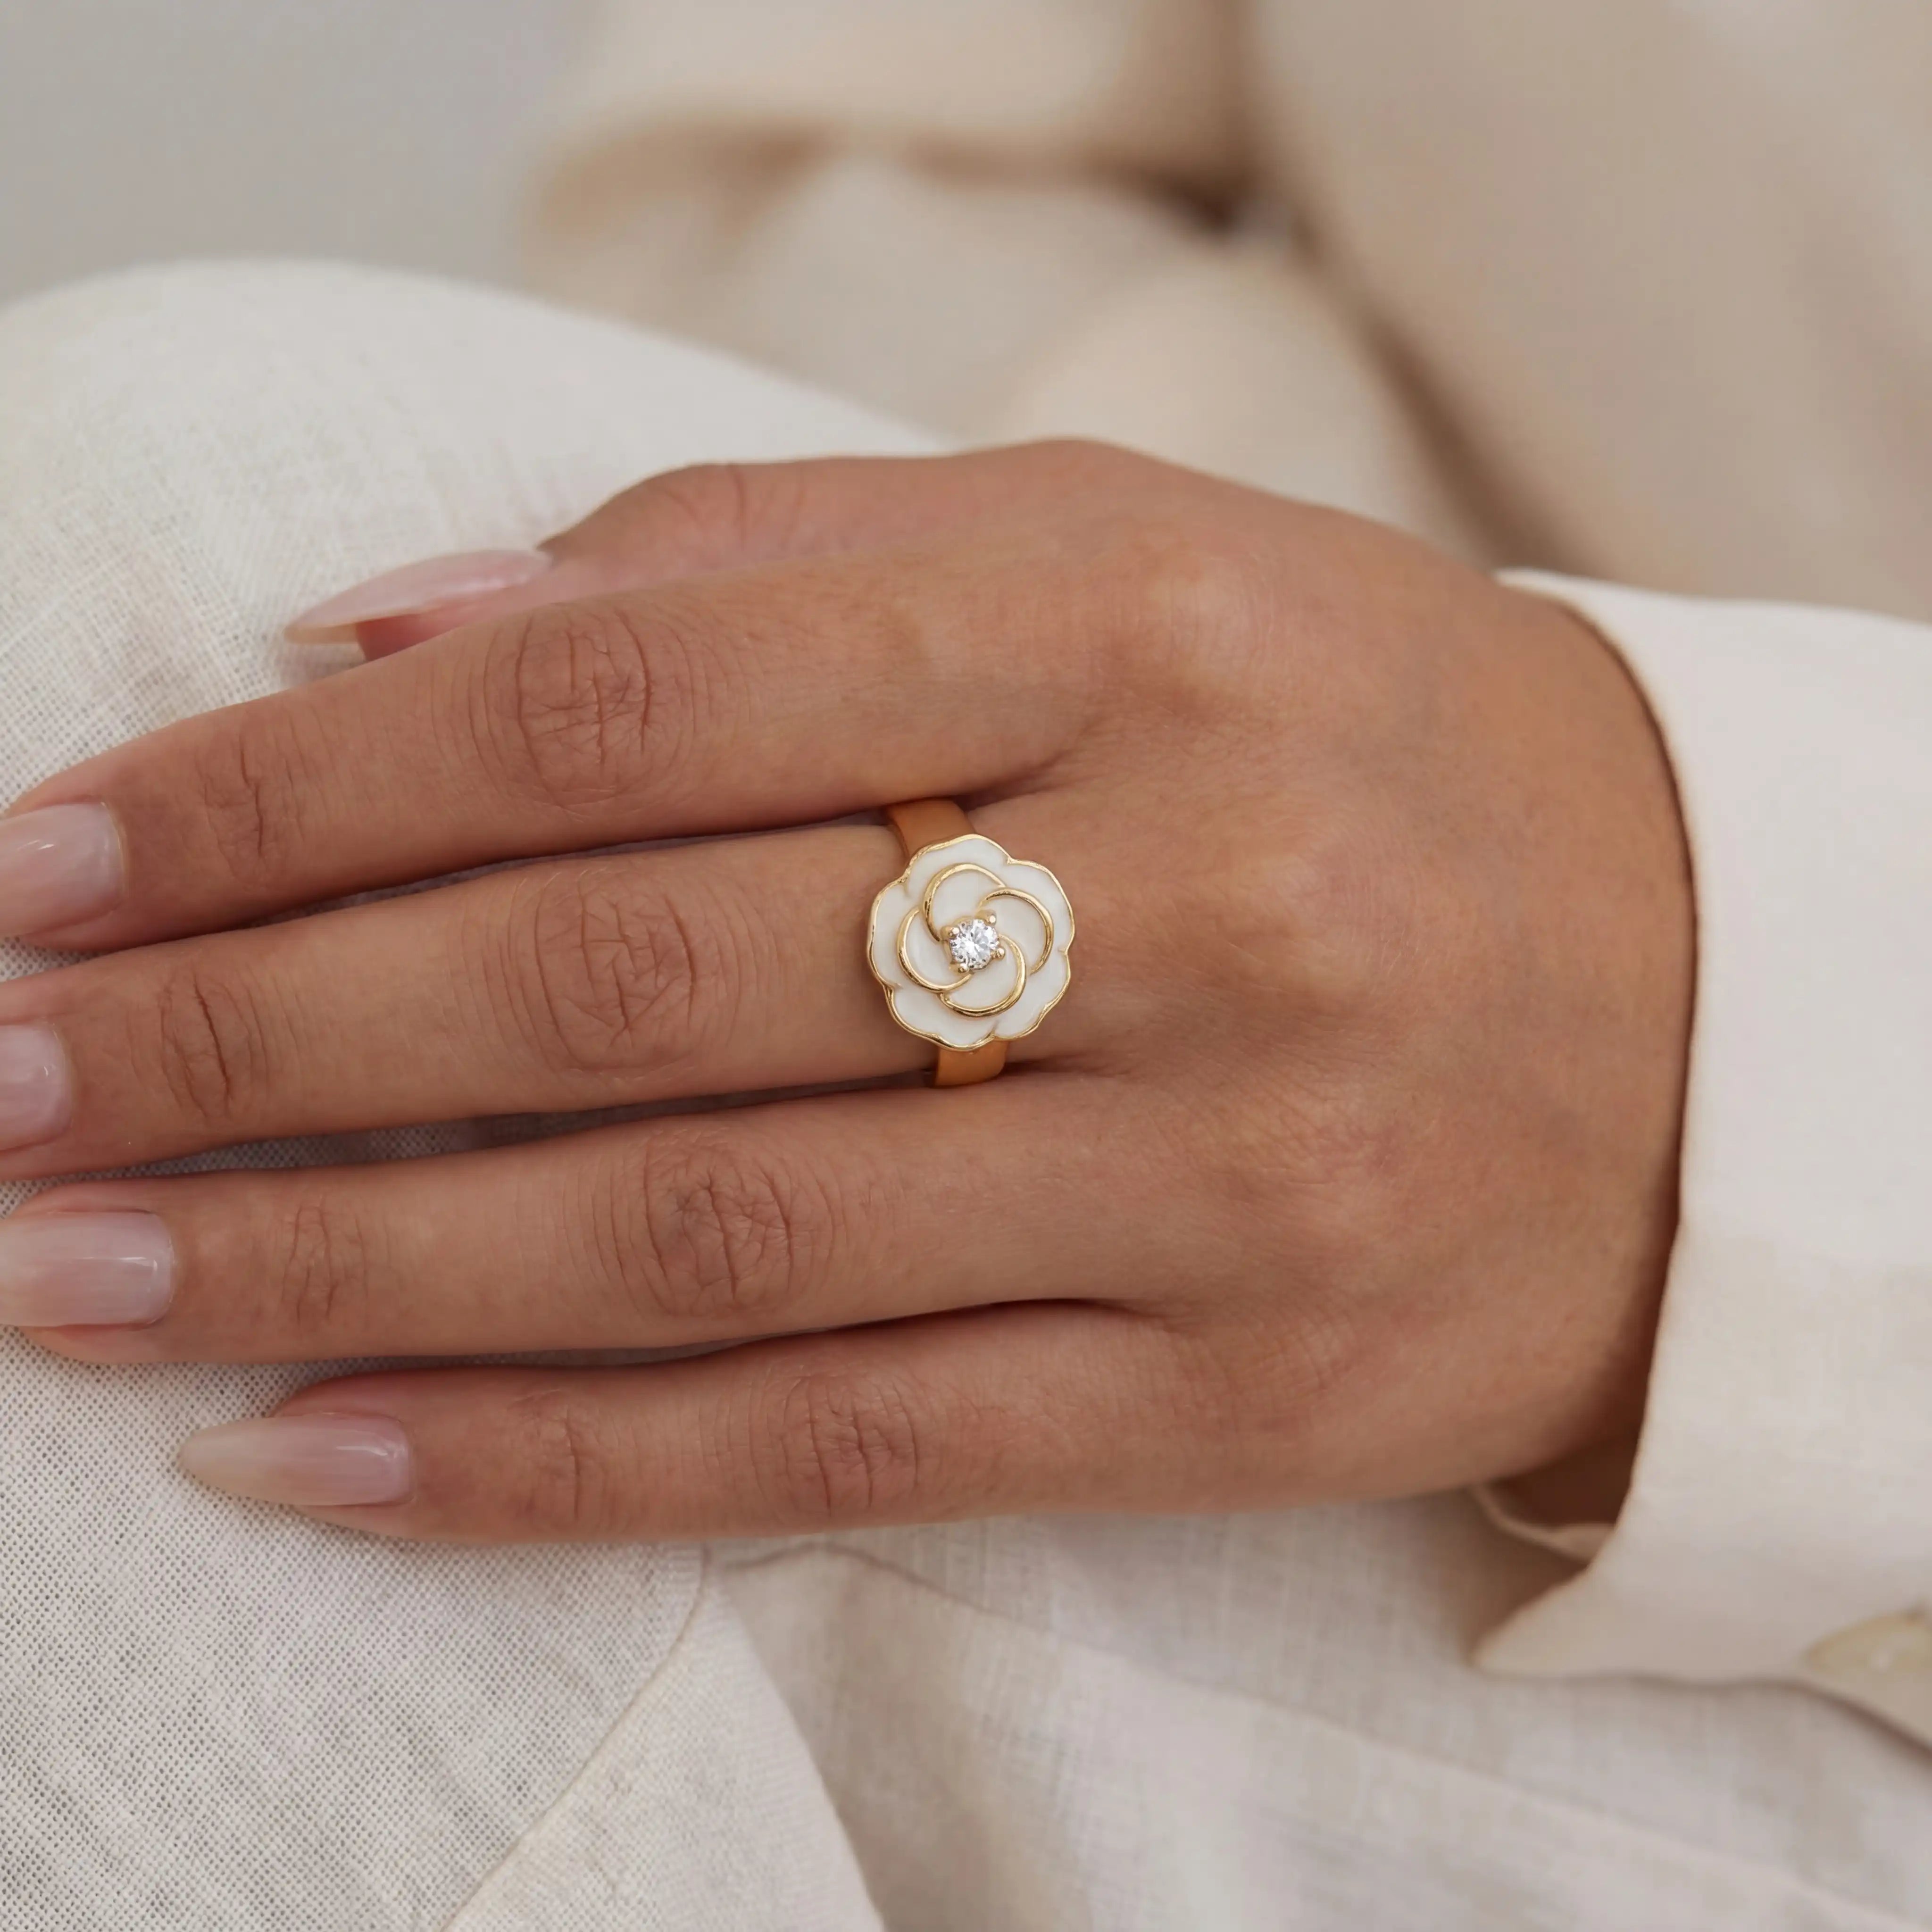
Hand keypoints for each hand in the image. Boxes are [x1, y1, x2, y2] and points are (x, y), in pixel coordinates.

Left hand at [0, 444, 1691, 1538]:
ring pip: (700, 1235)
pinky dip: (549, 1463)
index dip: (303, 782)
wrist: (1700, 1001)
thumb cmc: (1351, 741)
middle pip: (624, 972)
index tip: (72, 856)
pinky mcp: (1240, 1386)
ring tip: (82, 1278)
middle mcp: (1194, 891)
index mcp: (1142, 622)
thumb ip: (758, 564)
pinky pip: (841, 1439)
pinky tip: (318, 1455)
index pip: (627, 688)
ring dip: (343, 1268)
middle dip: (258, 1033)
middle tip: (8, 1085)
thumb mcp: (1114, 564)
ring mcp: (1227, 1169)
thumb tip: (380, 635)